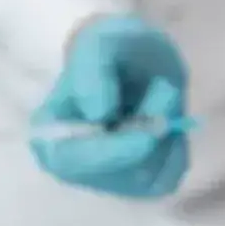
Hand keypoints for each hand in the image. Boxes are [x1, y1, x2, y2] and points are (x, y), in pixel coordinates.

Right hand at [29, 15, 191, 197]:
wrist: (137, 57)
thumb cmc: (112, 49)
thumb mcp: (100, 41)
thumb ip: (91, 69)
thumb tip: (97, 114)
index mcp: (49, 136)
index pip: (73, 162)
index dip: (114, 152)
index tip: (150, 134)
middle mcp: (74, 168)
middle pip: (118, 178)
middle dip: (150, 138)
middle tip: (164, 92)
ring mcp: (108, 180)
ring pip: (148, 179)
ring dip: (166, 137)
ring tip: (158, 98)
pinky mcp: (140, 184)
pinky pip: (168, 176)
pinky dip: (175, 147)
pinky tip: (164, 120)